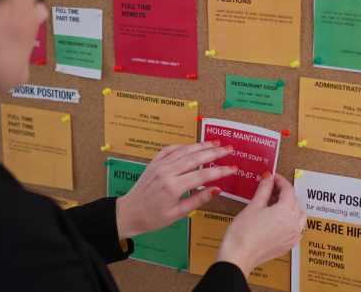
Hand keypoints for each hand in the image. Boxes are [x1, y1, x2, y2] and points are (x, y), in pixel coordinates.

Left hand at [115, 141, 235, 238]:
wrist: (128, 213)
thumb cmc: (152, 218)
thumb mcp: (178, 213)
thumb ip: (198, 199)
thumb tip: (216, 189)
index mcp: (173, 187)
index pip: (203, 175)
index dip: (220, 171)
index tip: (233, 168)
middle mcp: (166, 172)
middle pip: (195, 158)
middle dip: (214, 153)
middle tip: (229, 148)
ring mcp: (159, 166)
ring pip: (184, 151)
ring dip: (201, 146)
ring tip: (216, 143)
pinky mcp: (153, 163)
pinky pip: (170, 150)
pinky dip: (182, 146)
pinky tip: (193, 146)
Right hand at [215, 172, 306, 277]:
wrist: (239, 256)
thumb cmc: (243, 233)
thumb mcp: (254, 206)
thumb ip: (264, 190)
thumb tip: (268, 178)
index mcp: (286, 212)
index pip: (289, 190)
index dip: (280, 180)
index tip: (272, 177)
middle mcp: (294, 224)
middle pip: (294, 201)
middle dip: (283, 193)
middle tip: (270, 188)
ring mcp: (293, 236)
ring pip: (300, 215)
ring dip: (290, 207)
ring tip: (275, 204)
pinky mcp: (288, 245)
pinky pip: (297, 229)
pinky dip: (291, 221)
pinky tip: (279, 219)